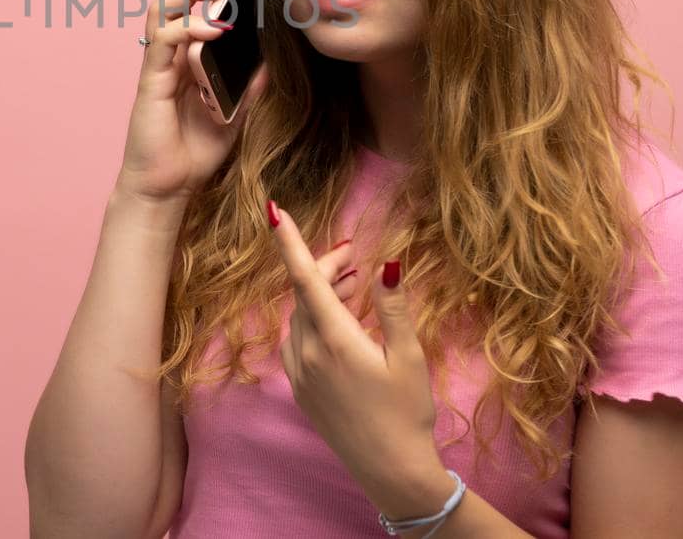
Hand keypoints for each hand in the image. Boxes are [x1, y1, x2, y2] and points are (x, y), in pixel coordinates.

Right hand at [116, 0, 268, 202]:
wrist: (166, 189)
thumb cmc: (193, 153)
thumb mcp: (233, 115)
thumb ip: (246, 88)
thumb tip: (268, 63)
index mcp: (185, 59)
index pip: (191, 7)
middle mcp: (168, 56)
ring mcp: (157, 67)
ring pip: (163, 10)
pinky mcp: (151, 82)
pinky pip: (162, 43)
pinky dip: (186, 28)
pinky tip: (211, 29)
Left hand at [265, 197, 451, 521]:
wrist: (390, 471)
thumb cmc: (406, 413)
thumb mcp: (408, 356)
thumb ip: (392, 307)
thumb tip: (386, 263)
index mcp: (334, 340)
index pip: (304, 278)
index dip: (289, 241)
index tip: (273, 211)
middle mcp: (307, 353)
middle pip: (307, 292)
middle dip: (327, 267)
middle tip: (355, 254)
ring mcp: (299, 372)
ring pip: (303, 315)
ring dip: (324, 294)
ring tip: (357, 286)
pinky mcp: (300, 388)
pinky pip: (300, 339)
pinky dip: (317, 320)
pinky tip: (344, 322)